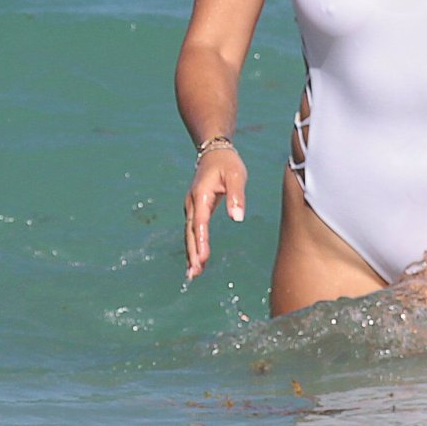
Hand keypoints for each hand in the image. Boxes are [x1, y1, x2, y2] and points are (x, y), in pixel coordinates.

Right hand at [183, 147, 246, 279]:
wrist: (214, 152)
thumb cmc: (227, 164)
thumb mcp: (236, 176)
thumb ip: (236, 197)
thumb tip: (237, 218)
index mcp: (201, 195)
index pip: (200, 222)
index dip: (200, 241)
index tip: (202, 258)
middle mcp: (193, 203)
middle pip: (190, 232)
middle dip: (192, 253)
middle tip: (193, 274)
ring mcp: (192, 206)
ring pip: (189, 233)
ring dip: (191, 252)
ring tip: (193, 274)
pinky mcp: (196, 209)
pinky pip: (193, 230)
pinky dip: (194, 245)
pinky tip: (198, 260)